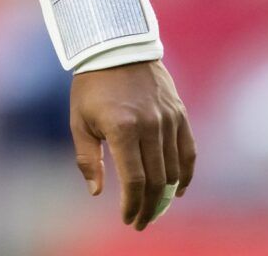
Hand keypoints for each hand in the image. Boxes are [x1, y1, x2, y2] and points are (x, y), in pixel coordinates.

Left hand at [69, 60, 195, 230]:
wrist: (116, 47)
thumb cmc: (92, 86)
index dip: (132, 204)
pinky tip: (176, 190)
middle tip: (141, 221)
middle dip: (148, 206)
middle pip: (156, 179)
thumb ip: (87, 158)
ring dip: (165, 194)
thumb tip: (96, 192)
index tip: (128, 219)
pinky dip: (185, 174)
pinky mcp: (180, 113)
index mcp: (122, 128)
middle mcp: (149, 125)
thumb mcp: (79, 120)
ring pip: (173, 169)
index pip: (134, 179)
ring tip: (153, 208)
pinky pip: (189, 151)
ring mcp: (168, 119)